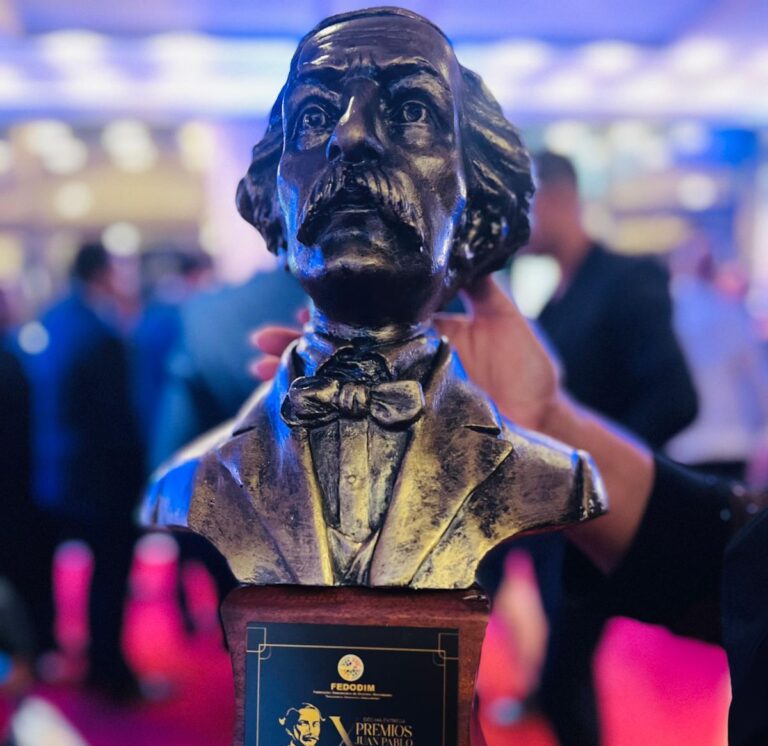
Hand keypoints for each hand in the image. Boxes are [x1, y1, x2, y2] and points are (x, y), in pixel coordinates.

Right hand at [249, 277, 560, 431]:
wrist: (547, 418)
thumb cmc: (530, 370)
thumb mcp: (507, 316)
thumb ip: (482, 285)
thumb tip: (463, 243)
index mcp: (418, 334)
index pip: (364, 320)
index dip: (329, 315)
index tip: (295, 309)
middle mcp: (403, 362)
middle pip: (341, 351)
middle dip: (297, 348)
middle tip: (256, 345)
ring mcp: (404, 393)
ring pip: (345, 382)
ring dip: (304, 377)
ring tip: (261, 373)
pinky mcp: (411, 419)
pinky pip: (367, 415)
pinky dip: (334, 410)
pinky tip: (302, 406)